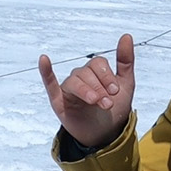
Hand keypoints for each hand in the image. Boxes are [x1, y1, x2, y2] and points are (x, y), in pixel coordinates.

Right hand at [38, 34, 135, 148]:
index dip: (107, 76)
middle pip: (86, 73)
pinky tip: (44, 60)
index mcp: (95, 72)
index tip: (115, 91)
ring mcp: (69, 89)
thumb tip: (127, 35)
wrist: (106, 135)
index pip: (97, 64)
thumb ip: (125, 61)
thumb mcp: (126, 84)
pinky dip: (46, 72)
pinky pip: (50, 84)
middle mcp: (81, 77)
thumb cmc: (115, 108)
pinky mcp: (59, 101)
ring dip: (86, 91)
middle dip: (99, 87)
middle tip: (107, 103)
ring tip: (96, 102)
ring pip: (74, 81)